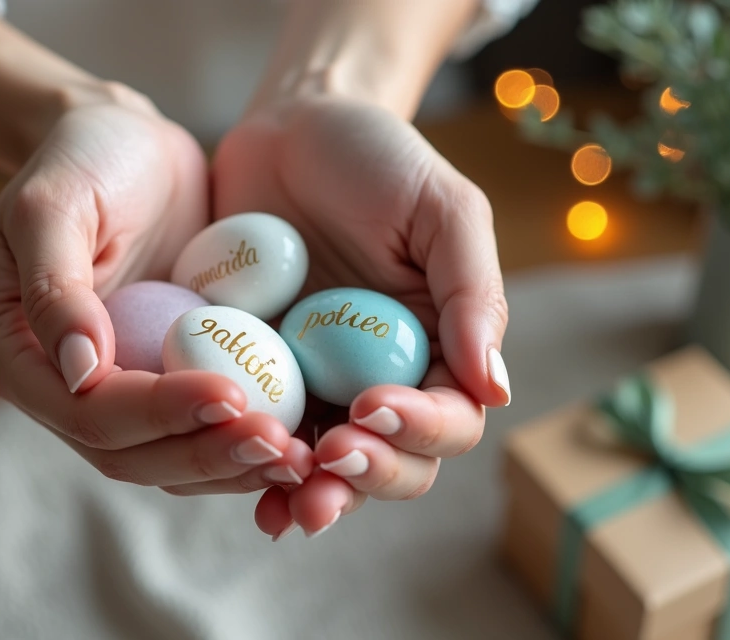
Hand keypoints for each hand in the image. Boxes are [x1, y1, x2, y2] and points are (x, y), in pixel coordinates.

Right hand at [0, 89, 309, 493]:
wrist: (125, 143)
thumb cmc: (81, 159)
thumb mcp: (52, 204)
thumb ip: (55, 287)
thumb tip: (79, 371)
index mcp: (19, 358)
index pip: (88, 414)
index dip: (159, 415)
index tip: (231, 392)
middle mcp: (63, 391)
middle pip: (131, 456)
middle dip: (206, 455)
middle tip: (279, 444)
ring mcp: (119, 393)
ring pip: (171, 461)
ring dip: (233, 466)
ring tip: (298, 455)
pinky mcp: (168, 382)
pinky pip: (204, 431)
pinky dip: (246, 443)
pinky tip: (302, 441)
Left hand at [213, 95, 510, 537]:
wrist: (289, 128)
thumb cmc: (378, 159)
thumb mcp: (442, 210)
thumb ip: (472, 294)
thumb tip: (495, 388)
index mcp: (438, 349)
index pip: (449, 418)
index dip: (419, 429)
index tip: (373, 407)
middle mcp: (380, 380)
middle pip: (394, 463)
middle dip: (367, 477)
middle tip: (329, 460)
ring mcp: (316, 385)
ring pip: (325, 468)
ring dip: (310, 490)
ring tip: (285, 499)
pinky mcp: (254, 377)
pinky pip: (258, 434)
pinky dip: (248, 467)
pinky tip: (234, 477)